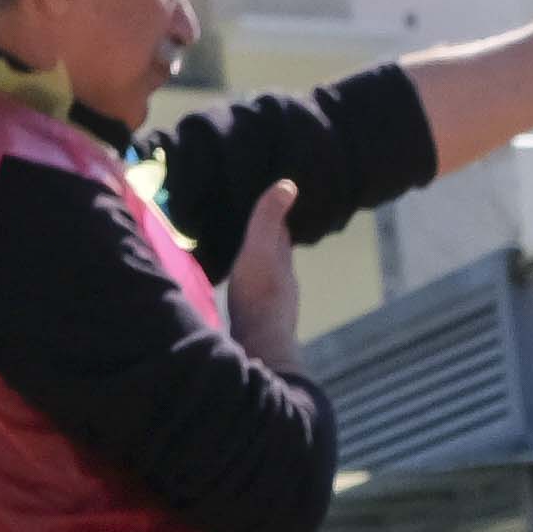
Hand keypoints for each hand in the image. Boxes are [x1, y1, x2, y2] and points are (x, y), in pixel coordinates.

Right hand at [226, 177, 302, 370]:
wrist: (260, 348)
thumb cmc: (258, 295)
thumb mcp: (260, 251)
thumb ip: (269, 221)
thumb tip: (289, 184)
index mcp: (282, 264)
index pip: (281, 235)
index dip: (276, 218)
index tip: (271, 202)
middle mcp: (283, 284)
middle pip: (277, 257)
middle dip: (268, 241)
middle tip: (258, 226)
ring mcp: (274, 308)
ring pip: (268, 280)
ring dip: (259, 268)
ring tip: (248, 258)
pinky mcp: (261, 327)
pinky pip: (255, 302)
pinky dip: (250, 291)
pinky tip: (243, 296)